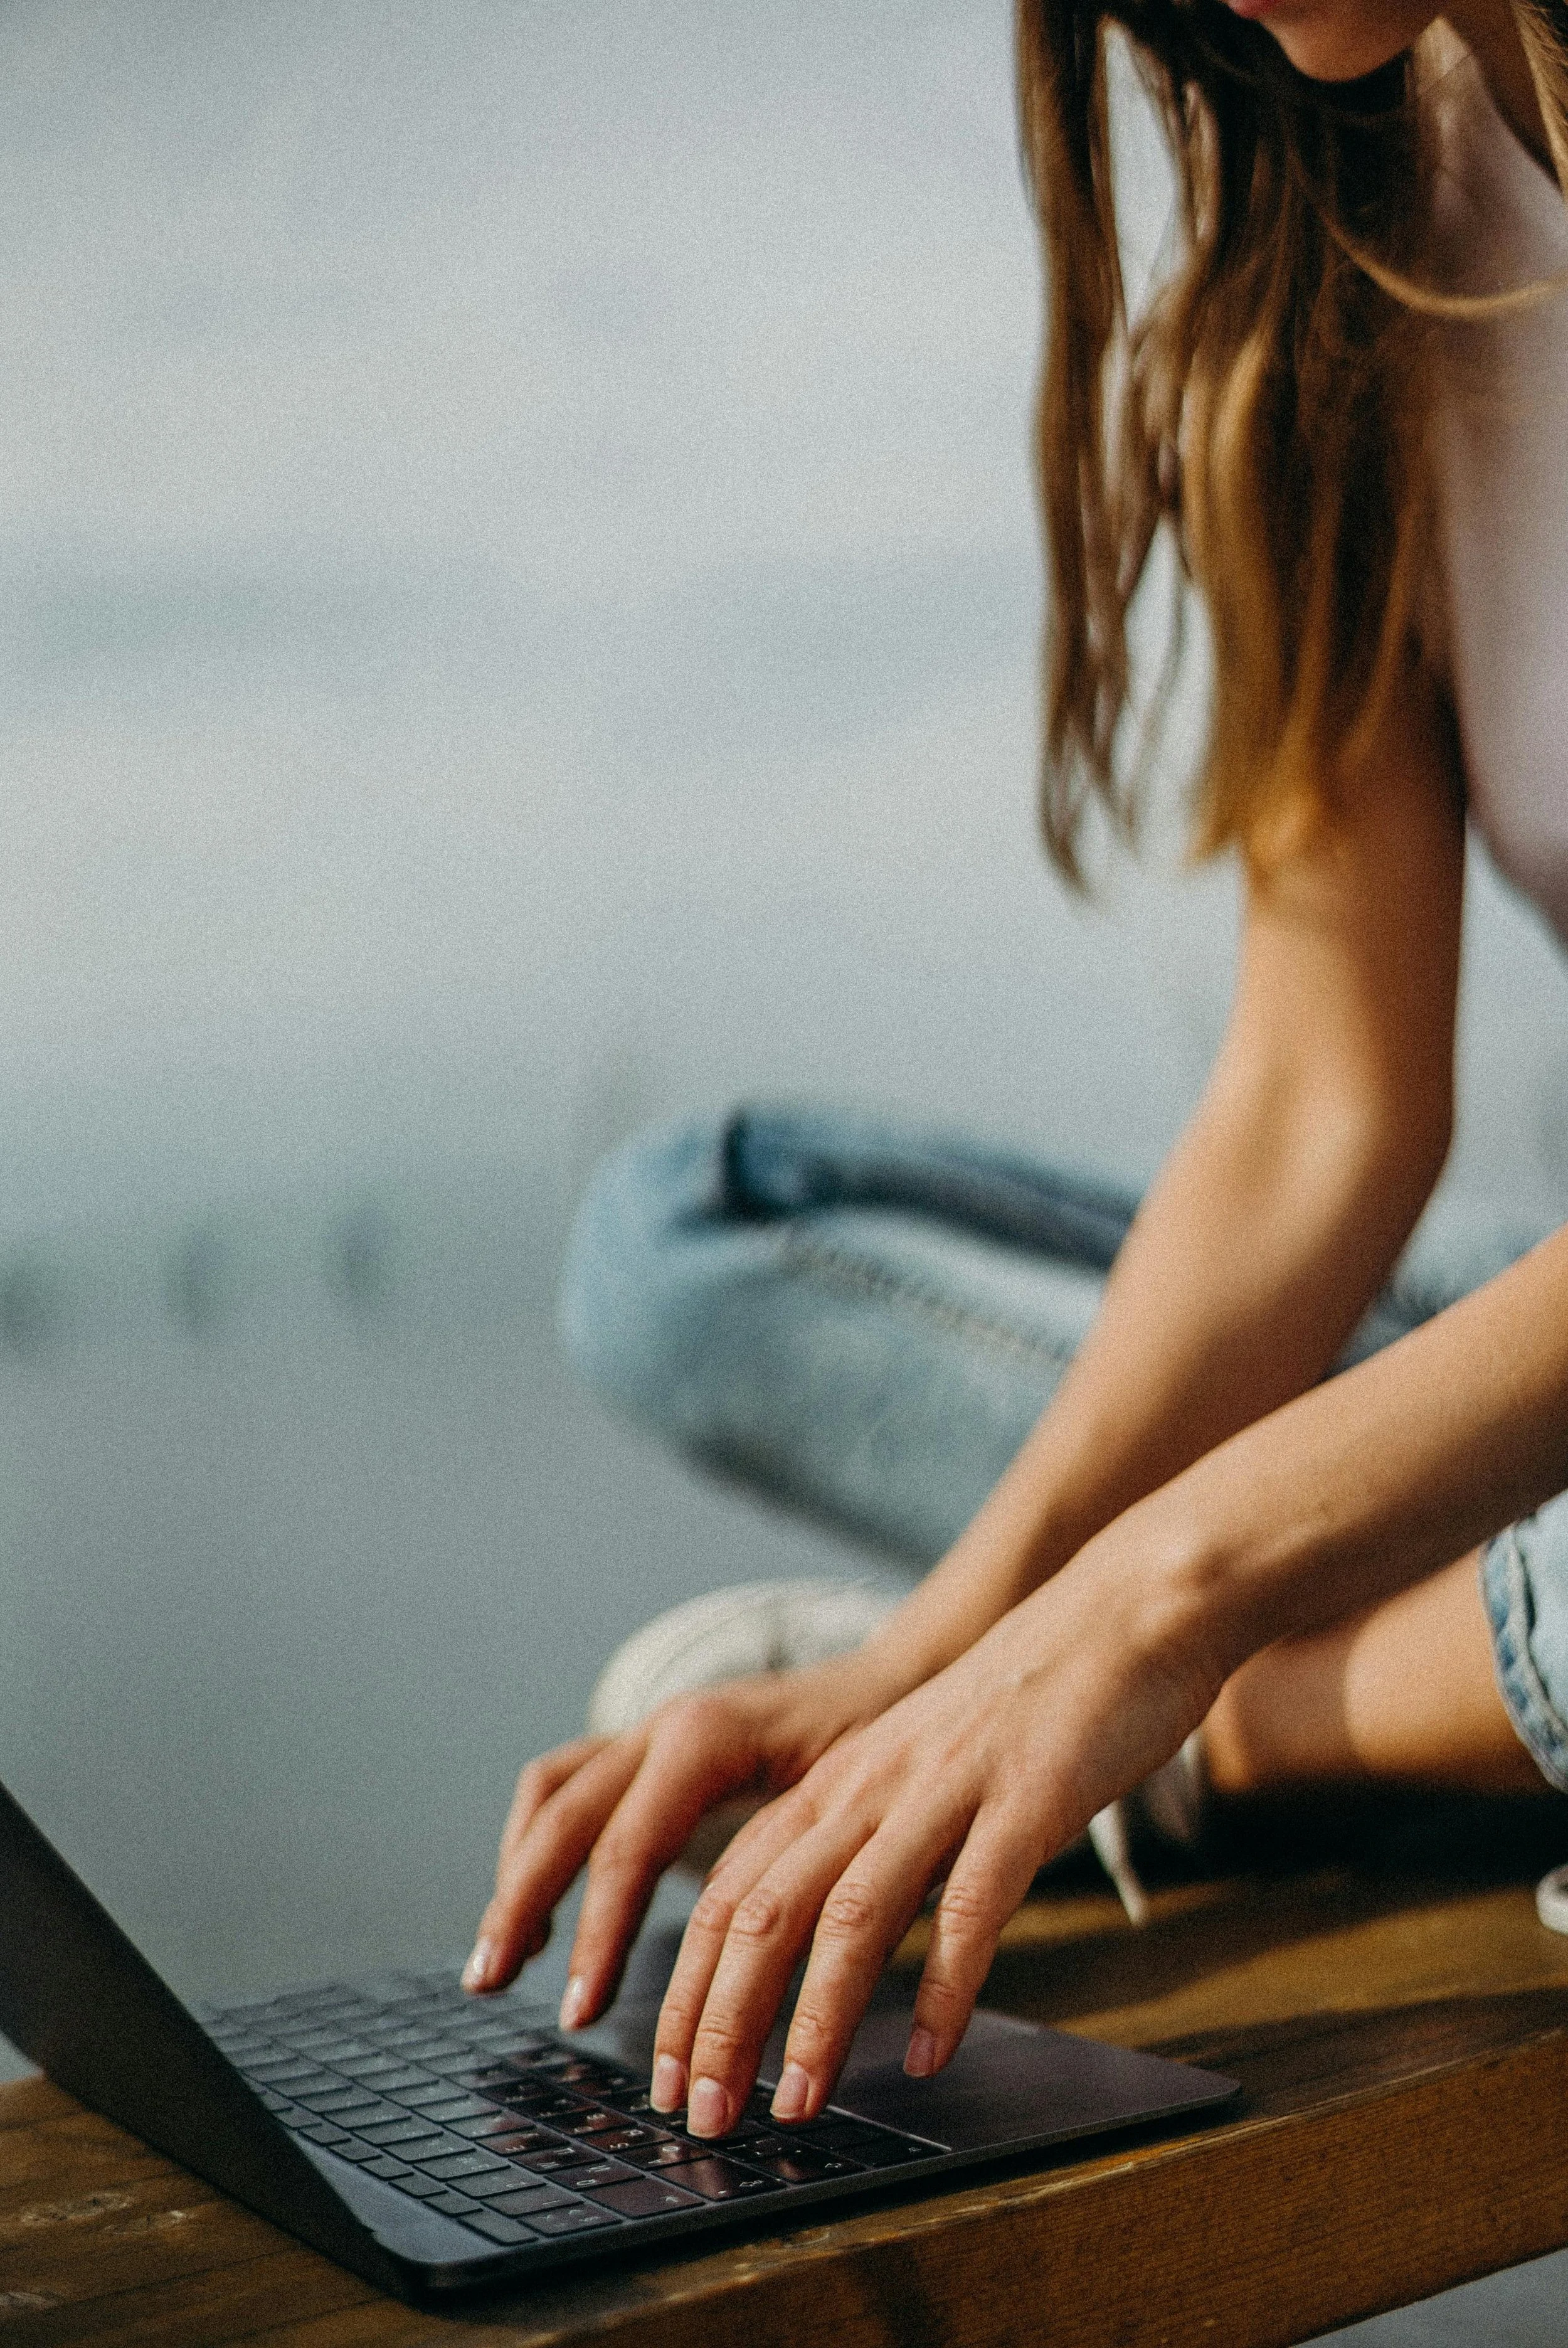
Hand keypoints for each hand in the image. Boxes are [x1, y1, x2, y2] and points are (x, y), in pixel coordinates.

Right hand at [464, 1646, 904, 2012]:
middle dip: (521, 1901)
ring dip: (517, 1872)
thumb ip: (807, 1863)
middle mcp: (667, 1725)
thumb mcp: (855, 1794)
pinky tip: (544, 1913)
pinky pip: (570, 1786)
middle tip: (493, 1984)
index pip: (630, 1845)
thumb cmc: (887, 1739)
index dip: (599, 1933)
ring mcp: (653, 1730)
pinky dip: (539, 1845)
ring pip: (553, 1793)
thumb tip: (776, 1967)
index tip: (584, 2011)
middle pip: (566, 1816)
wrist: (898, 1674)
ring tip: (503, 1958)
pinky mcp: (652, 1746)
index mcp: (710, 1737)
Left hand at [644, 1537, 1214, 2137]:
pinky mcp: (1026, 1797)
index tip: (670, 2079)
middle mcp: (871, 1785)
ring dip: (815, 2019)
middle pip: (762, 1911)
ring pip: (849, 1912)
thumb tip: (817, 1961)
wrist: (1123, 1612)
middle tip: (704, 2117)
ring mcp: (946, 1788)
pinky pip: (971, 1901)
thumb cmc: (1024, 1707)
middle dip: (720, 2022)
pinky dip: (944, 1983)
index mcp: (837, 1783)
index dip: (690, 1993)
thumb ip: (870, 1852)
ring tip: (799, 2105)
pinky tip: (928, 2051)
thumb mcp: (919, 1775)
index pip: (730, 1897)